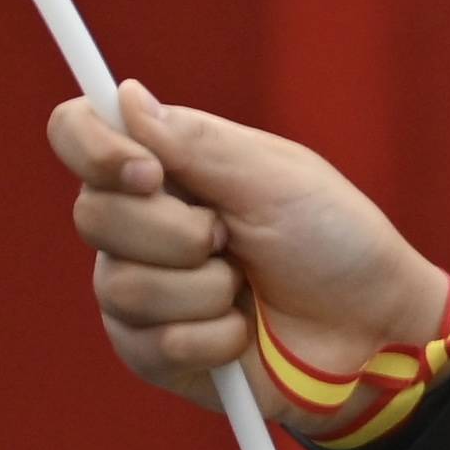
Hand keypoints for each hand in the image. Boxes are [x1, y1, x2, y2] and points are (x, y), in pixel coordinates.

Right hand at [51, 83, 449, 410]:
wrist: (372, 329)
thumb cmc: (335, 241)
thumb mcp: (276, 178)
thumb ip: (197, 142)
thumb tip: (124, 97)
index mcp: (164, 165)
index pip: (77, 133)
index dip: (94, 149)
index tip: (149, 172)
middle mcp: (138, 223)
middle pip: (92, 215)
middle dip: (176, 232)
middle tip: (232, 237)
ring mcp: (139, 290)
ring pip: (121, 286)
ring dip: (205, 289)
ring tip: (246, 287)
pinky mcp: (152, 352)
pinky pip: (154, 343)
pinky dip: (215, 336)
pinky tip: (245, 331)